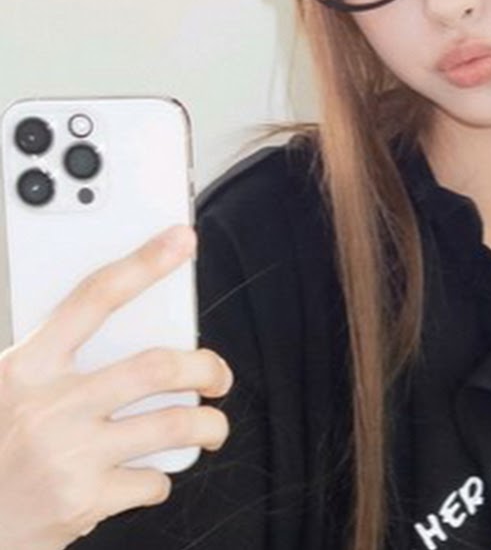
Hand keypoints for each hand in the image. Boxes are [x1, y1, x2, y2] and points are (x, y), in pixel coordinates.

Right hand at [0, 225, 233, 549]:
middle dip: (204, 367)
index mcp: (25, 368)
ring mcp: (69, 456)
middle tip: (218, 376)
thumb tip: (128, 330)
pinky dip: (160, 478)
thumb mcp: (5, 390)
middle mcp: (49, 407)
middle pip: (156, 366)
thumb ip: (56, 360)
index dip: (145, 263)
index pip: (95, 297)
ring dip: (208, 425)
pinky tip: (149, 475)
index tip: (181, 240)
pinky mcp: (82, 503)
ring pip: (172, 424)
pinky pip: (150, 481)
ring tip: (212, 427)